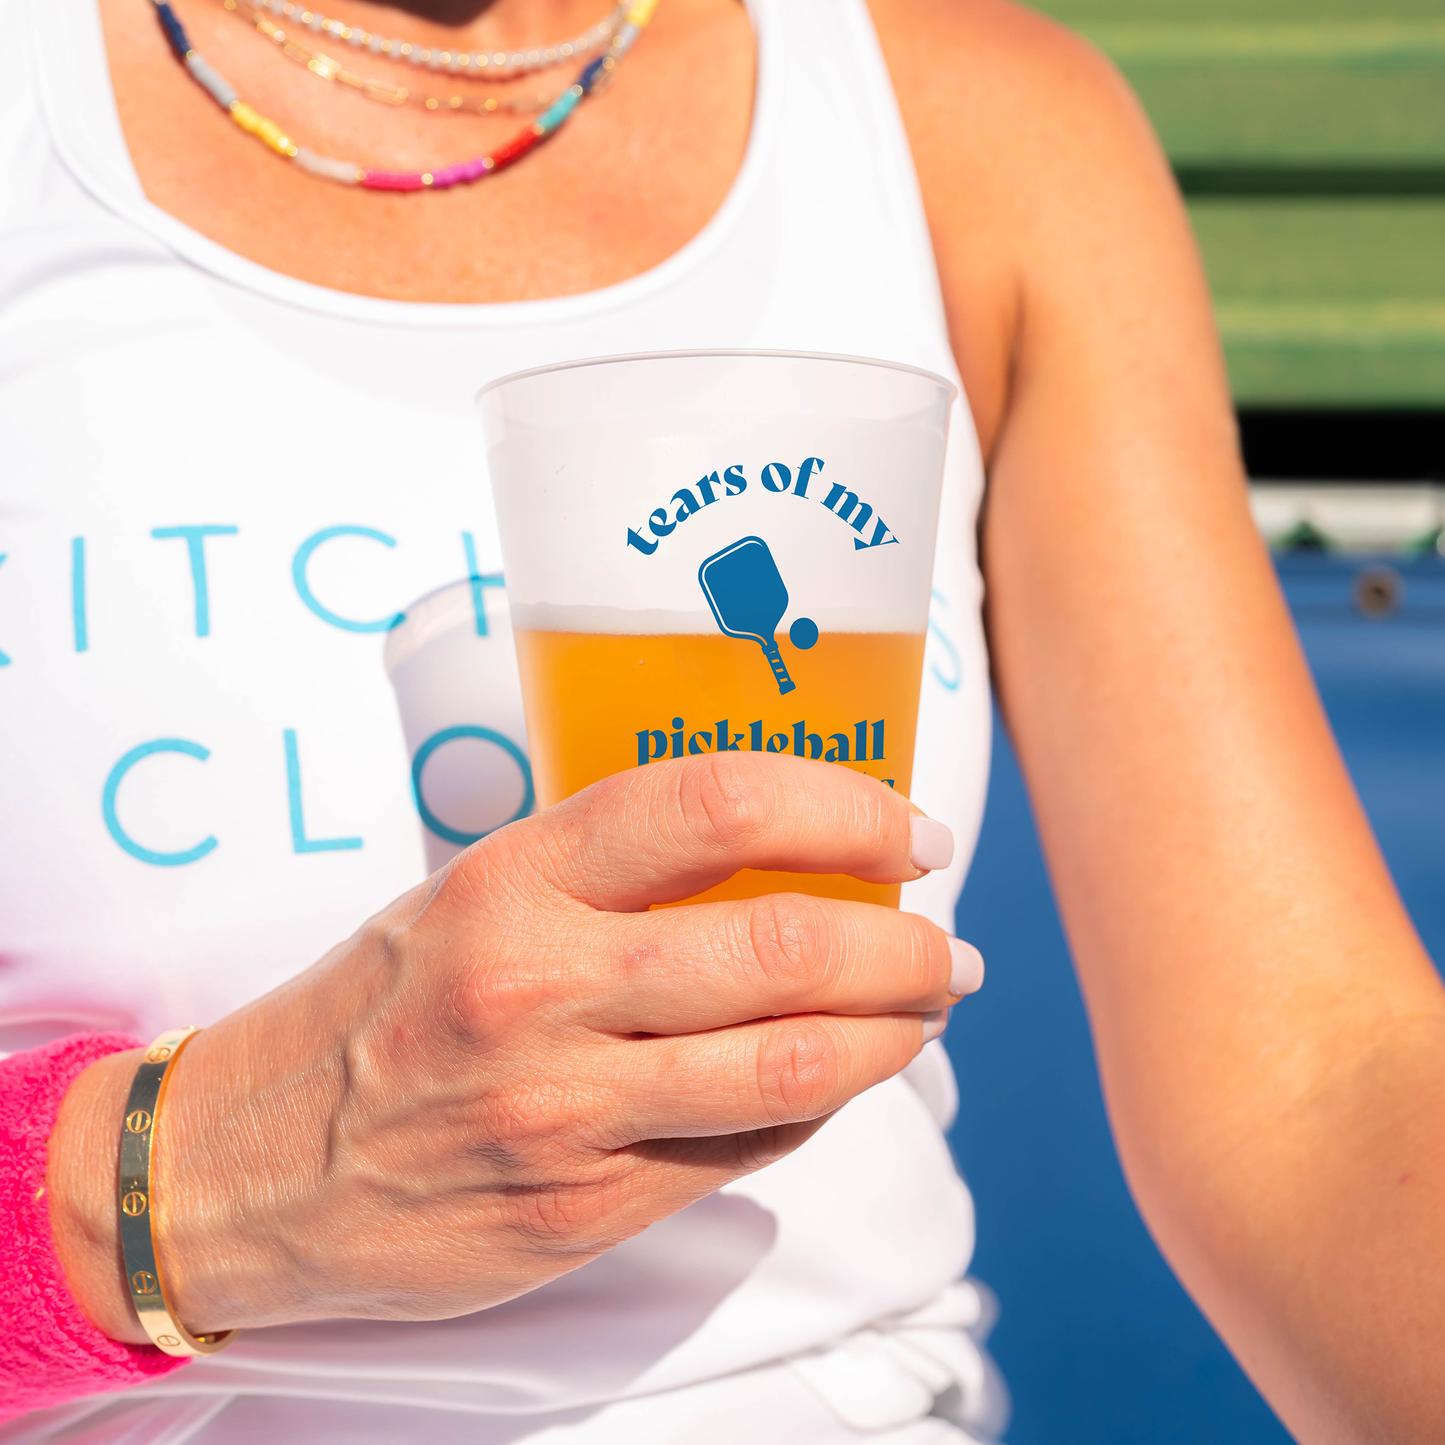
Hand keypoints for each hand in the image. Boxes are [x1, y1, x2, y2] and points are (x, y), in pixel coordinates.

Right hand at [49, 753, 982, 1339]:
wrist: (246, 1166)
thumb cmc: (376, 1005)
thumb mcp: (472, 893)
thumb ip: (613, 874)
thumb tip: (785, 859)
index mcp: (512, 881)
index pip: (713, 805)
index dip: (841, 808)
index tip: (905, 829)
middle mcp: (540, 990)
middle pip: (784, 948)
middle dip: (903, 945)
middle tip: (944, 941)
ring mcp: (563, 1113)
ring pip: (793, 1068)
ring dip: (893, 1035)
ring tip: (924, 1011)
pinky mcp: (579, 1211)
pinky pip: (746, 1153)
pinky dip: (816, 1108)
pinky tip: (832, 1079)